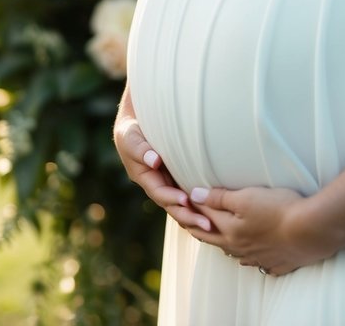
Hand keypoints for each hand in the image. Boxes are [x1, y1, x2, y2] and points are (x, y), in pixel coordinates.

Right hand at [113, 92, 212, 235]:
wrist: (137, 119)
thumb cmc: (132, 127)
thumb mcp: (130, 135)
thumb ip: (139, 148)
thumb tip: (154, 161)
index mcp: (143, 176)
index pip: (160, 193)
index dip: (172, 198)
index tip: (186, 201)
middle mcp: (156, 182)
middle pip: (173, 205)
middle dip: (189, 216)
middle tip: (208, 225)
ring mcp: (167, 180)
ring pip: (182, 203)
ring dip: (196, 215)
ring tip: (214, 225)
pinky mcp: (177, 176)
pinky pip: (187, 192)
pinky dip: (198, 204)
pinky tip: (214, 211)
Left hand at [187, 185, 335, 274]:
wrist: (310, 231)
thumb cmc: (279, 209)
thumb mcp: (247, 197)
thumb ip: (220, 198)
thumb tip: (194, 196)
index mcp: (231, 231)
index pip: (206, 217)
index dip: (196, 206)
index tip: (187, 199)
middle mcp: (240, 248)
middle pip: (215, 239)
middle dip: (201, 228)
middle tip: (191, 222)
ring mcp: (259, 257)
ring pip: (234, 253)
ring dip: (224, 244)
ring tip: (219, 237)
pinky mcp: (277, 262)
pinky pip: (257, 264)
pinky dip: (250, 259)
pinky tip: (250, 257)